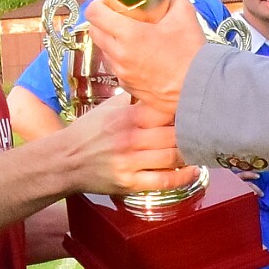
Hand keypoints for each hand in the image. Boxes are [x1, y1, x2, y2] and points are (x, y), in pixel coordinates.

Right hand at [56, 90, 194, 199]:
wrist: (63, 161)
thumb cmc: (87, 133)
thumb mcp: (106, 109)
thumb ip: (131, 99)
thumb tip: (157, 86)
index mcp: (126, 116)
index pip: (165, 111)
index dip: (184, 111)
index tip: (197, 110)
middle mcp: (129, 138)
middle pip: (173, 134)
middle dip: (191, 133)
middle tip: (205, 132)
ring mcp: (129, 162)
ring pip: (172, 156)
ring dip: (190, 154)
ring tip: (200, 150)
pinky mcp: (129, 183)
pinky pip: (163, 181)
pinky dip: (182, 177)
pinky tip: (193, 171)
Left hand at [81, 0, 205, 121]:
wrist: (197, 89)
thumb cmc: (191, 52)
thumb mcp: (185, 15)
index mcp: (129, 34)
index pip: (95, 14)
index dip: (98, 4)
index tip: (111, 2)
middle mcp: (119, 54)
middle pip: (94, 31)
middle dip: (101, 21)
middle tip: (118, 16)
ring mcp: (121, 72)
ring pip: (103, 50)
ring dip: (109, 40)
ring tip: (128, 36)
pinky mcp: (126, 85)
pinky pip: (114, 67)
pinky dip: (119, 58)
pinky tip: (137, 55)